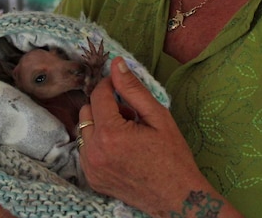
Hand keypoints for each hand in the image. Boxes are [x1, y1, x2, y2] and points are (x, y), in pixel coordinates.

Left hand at [78, 57, 231, 216]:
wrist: (177, 197)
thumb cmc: (172, 156)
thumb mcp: (158, 116)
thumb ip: (133, 89)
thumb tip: (117, 64)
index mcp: (110, 134)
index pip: (98, 95)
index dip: (109, 85)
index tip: (121, 86)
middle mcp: (94, 151)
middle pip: (87, 111)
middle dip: (105, 107)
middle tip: (130, 116)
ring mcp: (91, 168)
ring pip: (84, 130)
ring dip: (100, 125)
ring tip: (126, 134)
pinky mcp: (92, 179)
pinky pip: (86, 150)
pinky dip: (98, 143)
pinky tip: (120, 150)